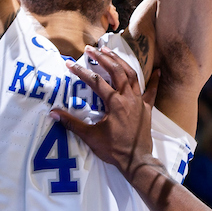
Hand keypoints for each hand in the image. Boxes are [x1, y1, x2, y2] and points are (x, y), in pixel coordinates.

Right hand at [52, 48, 159, 177]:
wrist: (136, 161)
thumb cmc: (113, 149)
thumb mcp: (90, 136)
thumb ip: (72, 123)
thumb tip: (53, 113)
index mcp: (114, 103)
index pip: (96, 82)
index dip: (81, 72)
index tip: (70, 64)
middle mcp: (128, 98)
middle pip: (116, 71)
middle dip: (103, 58)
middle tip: (91, 49)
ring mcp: (139, 102)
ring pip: (132, 76)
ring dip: (121, 62)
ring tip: (110, 52)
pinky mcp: (147, 109)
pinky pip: (152, 92)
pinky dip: (154, 81)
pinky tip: (158, 70)